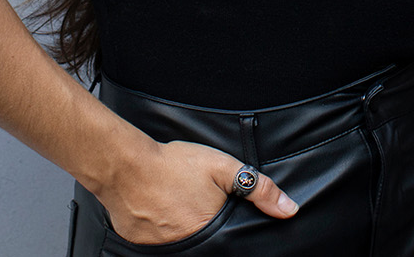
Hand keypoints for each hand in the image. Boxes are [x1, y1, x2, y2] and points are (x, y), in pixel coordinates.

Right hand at [102, 140, 297, 244]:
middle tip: (195, 207)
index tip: (221, 221)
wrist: (125, 165)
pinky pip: (159, 245)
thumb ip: (258, 189)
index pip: (229, 247)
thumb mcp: (223, 169)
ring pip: (182, 247)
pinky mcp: (140, 247)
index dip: (230, 239)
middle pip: (207, 246)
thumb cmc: (174, 165)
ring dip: (185, 232)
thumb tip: (288, 209)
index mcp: (210, 233)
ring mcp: (160, 250)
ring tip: (180, 208)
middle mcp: (186, 248)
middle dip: (207, 232)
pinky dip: (164, 232)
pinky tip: (162, 212)